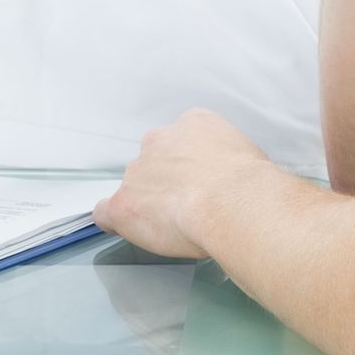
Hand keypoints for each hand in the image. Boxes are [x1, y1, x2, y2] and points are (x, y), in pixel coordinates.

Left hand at [95, 110, 272, 258]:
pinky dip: (114, 222)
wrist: (232, 202)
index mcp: (193, 124)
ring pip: (134, 188)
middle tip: (187, 205)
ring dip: (147, 202)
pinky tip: (126, 230)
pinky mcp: (123, 203)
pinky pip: (106, 212)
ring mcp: (138, 172)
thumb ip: (227, 159)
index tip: (196, 180)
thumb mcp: (248, 154)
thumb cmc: (249, 184)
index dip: (187, 164)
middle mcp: (160, 141)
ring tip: (172, 225)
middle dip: (165, 182)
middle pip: (153, 161)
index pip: (180, 140)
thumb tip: (232, 178)